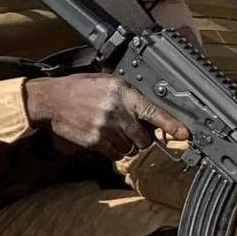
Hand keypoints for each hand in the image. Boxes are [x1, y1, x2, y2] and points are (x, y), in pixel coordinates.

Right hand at [25, 73, 188, 157]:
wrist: (51, 100)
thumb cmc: (80, 88)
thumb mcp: (108, 82)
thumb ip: (130, 96)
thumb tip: (152, 115)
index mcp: (123, 94)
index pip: (154, 113)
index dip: (172, 125)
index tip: (184, 134)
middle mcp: (117, 112)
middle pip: (145, 139)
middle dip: (143, 139)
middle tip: (132, 130)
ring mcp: (106, 128)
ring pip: (130, 148)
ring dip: (127, 144)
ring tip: (113, 131)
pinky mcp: (95, 142)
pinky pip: (115, 154)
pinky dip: (114, 150)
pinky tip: (104, 137)